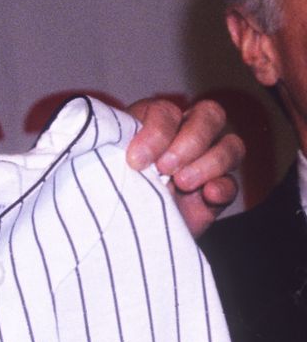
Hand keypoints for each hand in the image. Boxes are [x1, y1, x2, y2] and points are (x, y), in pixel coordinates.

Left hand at [125, 96, 243, 238]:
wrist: (122, 229)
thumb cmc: (113, 188)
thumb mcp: (109, 163)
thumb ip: (114, 147)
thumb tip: (122, 148)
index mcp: (157, 122)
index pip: (167, 111)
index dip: (156, 132)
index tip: (135, 160)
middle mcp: (188, 135)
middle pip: (210, 115)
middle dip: (189, 141)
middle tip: (164, 169)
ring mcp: (208, 162)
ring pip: (231, 145)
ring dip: (209, 163)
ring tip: (182, 184)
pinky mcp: (217, 193)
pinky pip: (232, 184)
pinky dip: (223, 187)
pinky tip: (208, 194)